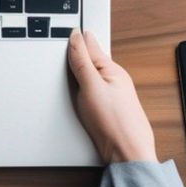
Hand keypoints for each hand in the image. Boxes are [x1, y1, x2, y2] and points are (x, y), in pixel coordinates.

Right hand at [68, 31, 157, 162]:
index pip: (90, 45)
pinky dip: (81, 87)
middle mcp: (114, 78)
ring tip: (65, 64)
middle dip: (76, 54)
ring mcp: (111, 93)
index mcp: (112, 69)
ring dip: (78, 71)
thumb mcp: (91, 86)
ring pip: (89, 76)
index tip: (59, 33)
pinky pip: (91, 90)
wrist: (126, 153)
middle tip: (59, 45)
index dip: (74, 39)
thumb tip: (76, 36)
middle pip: (89, 60)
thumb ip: (82, 60)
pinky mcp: (106, 108)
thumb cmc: (114, 123)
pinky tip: (76, 90)